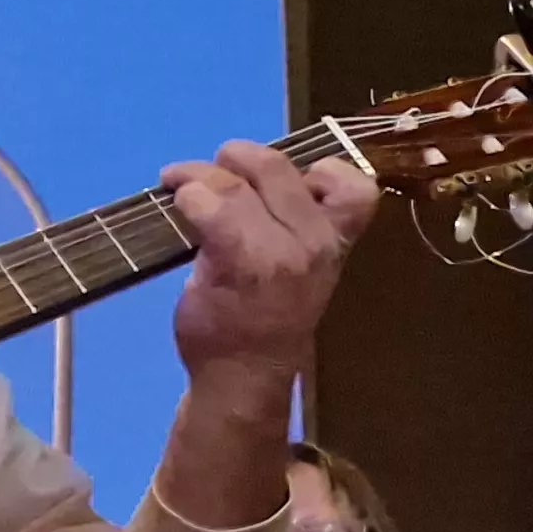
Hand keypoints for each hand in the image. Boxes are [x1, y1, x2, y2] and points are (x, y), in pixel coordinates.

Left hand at [163, 138, 378, 391]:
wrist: (245, 374)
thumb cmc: (266, 317)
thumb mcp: (300, 265)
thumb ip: (291, 221)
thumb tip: (249, 177)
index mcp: (335, 241)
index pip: (354, 187)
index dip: (320, 169)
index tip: (284, 182)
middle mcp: (316, 243)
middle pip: (276, 166)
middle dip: (235, 157)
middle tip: (210, 174)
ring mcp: (281, 254)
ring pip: (236, 184)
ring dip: (197, 176)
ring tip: (179, 185)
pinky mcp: (239, 263)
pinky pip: (210, 208)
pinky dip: (188, 197)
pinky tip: (177, 204)